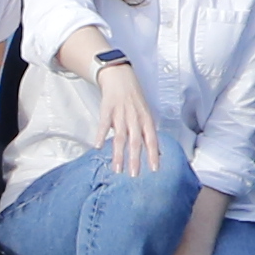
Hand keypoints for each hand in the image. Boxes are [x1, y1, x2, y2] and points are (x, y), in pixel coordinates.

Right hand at [95, 60, 162, 174]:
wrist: (120, 78)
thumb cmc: (135, 100)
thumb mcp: (146, 115)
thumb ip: (148, 134)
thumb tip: (158, 153)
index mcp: (146, 120)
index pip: (152, 139)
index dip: (153, 154)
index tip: (155, 170)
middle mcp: (135, 118)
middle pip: (136, 141)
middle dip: (135, 159)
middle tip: (134, 175)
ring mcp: (121, 114)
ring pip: (120, 137)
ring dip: (118, 154)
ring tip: (117, 169)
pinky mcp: (107, 110)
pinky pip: (103, 124)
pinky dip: (100, 135)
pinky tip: (97, 147)